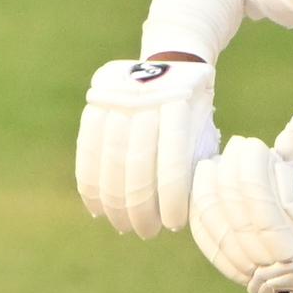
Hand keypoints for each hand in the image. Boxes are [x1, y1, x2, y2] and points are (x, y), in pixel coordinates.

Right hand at [76, 59, 218, 236]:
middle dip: (139, 208)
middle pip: (136, 166)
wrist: (175, 59)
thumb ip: (197, 168)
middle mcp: (147, 101)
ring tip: (122, 226)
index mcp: (180, 108)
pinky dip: (90, 183)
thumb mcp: (205, 132)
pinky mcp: (96, 101)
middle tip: (146, 233)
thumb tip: (187, 216)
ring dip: (113, 202)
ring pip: (109, 160)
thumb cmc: (196, 114)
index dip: (170, 201)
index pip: (173, 165)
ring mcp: (118, 98)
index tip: (173, 226)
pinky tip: (97, 208)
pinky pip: (87, 149)